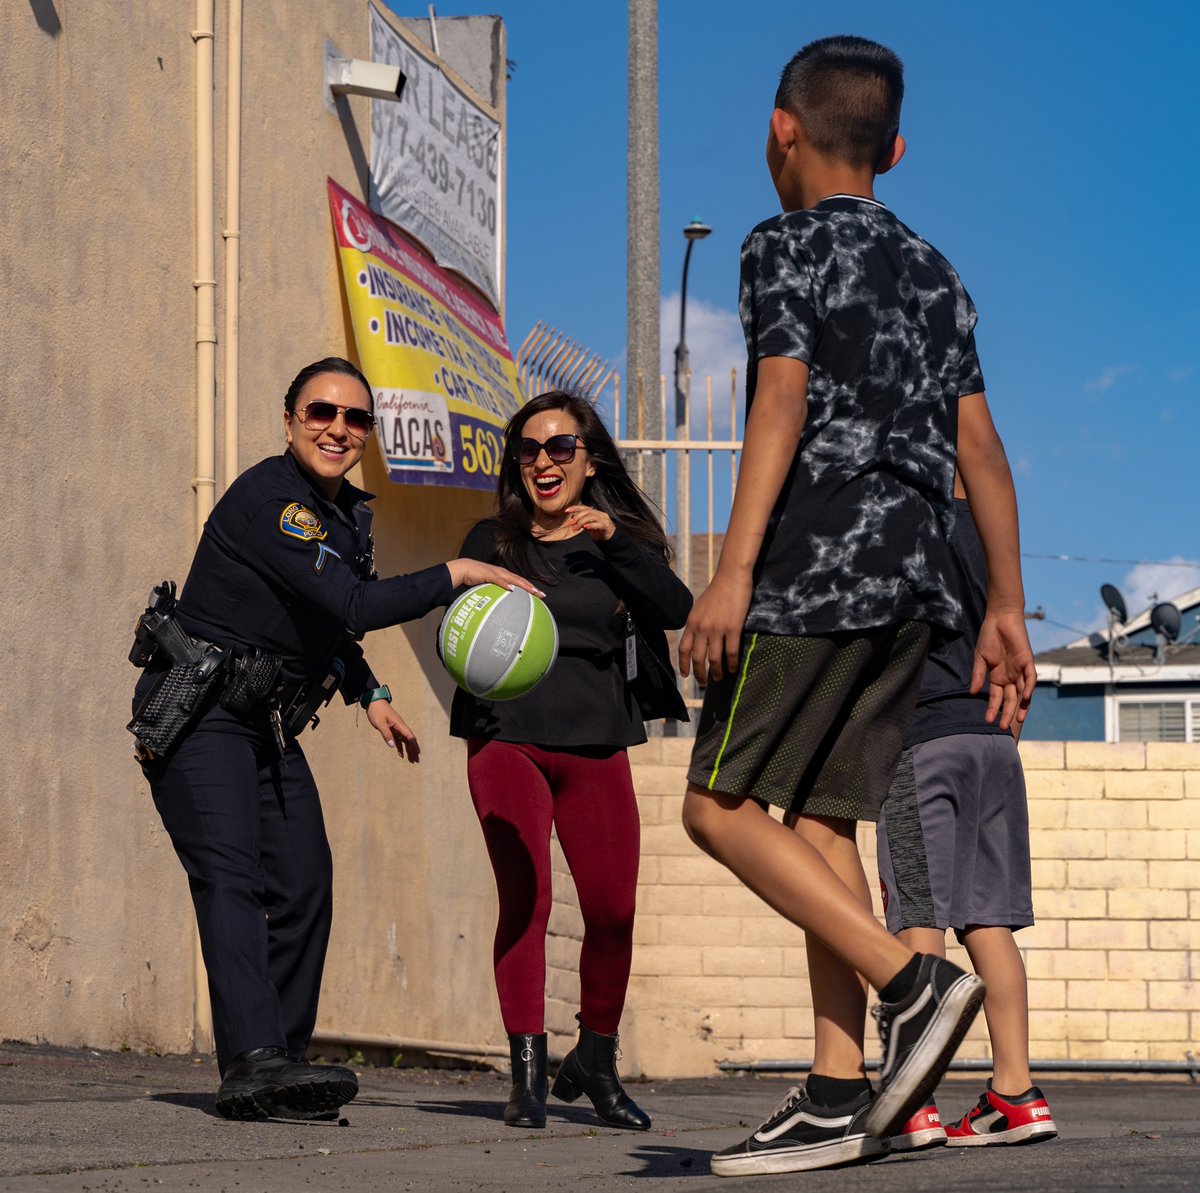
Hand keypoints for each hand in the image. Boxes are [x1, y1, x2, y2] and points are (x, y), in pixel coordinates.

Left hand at [366, 700, 419, 762]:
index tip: (418, 753)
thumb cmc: (377, 711)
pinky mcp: (391, 729)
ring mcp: (396, 728)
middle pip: (409, 740)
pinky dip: (400, 747)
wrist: (374, 702)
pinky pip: (398, 739)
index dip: (414, 745)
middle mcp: (400, 726)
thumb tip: (392, 746)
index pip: (409, 736)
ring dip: (408, 750)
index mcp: (399, 724)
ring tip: (411, 759)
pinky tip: (400, 754)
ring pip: (404, 740)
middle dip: (413, 750)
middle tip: (416, 760)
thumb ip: (386, 734)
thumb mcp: (380, 723)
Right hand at [447, 559, 544, 597]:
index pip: (520, 582)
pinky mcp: (489, 574)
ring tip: (532, 591)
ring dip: (524, 585)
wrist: (464, 569)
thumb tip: (500, 608)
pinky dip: (505, 584)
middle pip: (521, 581)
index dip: (530, 588)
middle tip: (542, 595)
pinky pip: (499, 580)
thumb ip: (495, 594)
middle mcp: (503, 573)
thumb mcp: (488, 588)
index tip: (539, 595)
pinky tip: (512, 589)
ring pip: (514, 579)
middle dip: (532, 588)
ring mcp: (497, 573)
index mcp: (504, 576)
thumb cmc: (475, 579)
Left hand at [565, 504, 614, 541]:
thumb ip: (582, 521)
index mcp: (595, 512)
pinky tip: (585, 527)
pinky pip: (597, 524)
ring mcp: (603, 519)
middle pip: (586, 511)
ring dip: (581, 522)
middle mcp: (599, 514)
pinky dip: (590, 525)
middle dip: (577, 517)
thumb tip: (572, 518)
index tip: (566, 511)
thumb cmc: (598, 531)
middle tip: (570, 524)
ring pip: (591, 517)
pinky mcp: (606, 526)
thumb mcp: (588, 525)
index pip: (584, 507)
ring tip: (575, 528)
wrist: (610, 537)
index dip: (575, 508)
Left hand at [678, 571, 751, 685]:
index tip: (685, 674)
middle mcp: (702, 628)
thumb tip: (697, 638)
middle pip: (698, 658)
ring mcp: (717, 629)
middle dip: (700, 674)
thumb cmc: (717, 591)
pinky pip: (731, 652)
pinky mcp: (733, 628)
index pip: (683, 649)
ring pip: (714, 659)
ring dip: (716, 672)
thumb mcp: (699, 607)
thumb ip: (697, 623)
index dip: (683, 664)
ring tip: (719, 678)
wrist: (731, 577)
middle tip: (703, 683)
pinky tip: (733, 669)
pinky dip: (732, 664)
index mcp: (692, 623)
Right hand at [970, 609, 1036, 728]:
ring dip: (1020, 706)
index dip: (993, 709)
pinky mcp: (1028, 662)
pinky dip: (1028, 688)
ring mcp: (1020, 670)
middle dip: (1007, 712)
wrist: (1000, 619)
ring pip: (1022, 693)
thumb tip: (973, 693)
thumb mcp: (980, 658)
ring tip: (1017, 719)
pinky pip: (1030, 678)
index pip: (997, 697)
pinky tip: (1024, 697)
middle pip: (1010, 699)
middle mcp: (1010, 676)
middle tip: (1003, 727)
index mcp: (998, 676)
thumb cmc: (989, 637)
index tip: (988, 720)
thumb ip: (978, 675)